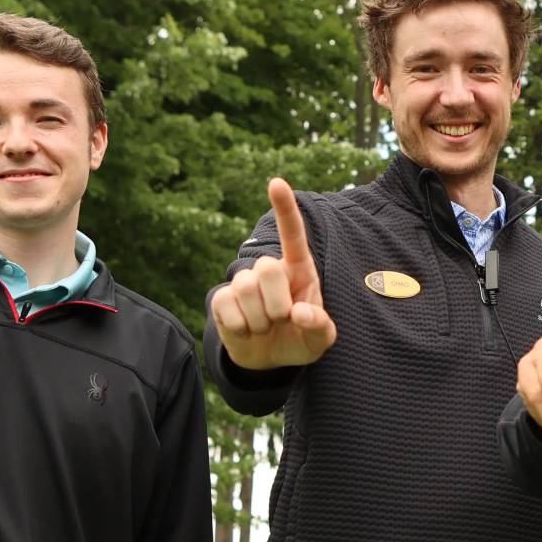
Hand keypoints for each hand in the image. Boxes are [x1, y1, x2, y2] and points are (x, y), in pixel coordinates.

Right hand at [210, 177, 336, 369]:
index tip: (276, 182)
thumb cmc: (300, 339)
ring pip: (246, 288)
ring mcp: (243, 282)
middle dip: (278, 303)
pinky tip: (246, 331)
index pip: (293, 235)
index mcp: (299, 269)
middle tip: (282, 320)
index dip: (284, 209)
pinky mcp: (221, 299)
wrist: (269, 358)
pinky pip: (227, 308)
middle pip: (267, 267)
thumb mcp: (320, 340)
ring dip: (260, 320)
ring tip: (265, 326)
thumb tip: (299, 313)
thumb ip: (319, 327)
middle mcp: (269, 269)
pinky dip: (241, 328)